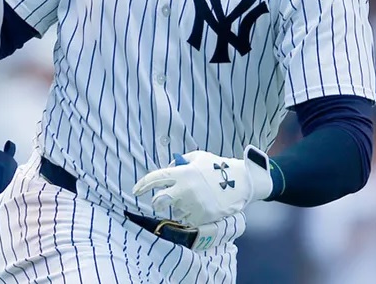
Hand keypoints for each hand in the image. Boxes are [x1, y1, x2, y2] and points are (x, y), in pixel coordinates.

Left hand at [133, 146, 272, 226]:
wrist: (240, 182)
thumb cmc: (217, 167)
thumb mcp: (198, 157)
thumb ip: (180, 162)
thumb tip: (167, 170)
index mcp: (182, 173)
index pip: (156, 178)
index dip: (143, 184)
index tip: (135, 190)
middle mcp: (185, 190)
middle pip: (159, 201)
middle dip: (157, 202)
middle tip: (160, 201)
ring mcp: (193, 205)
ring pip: (175, 211)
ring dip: (180, 206)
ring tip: (195, 197)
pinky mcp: (201, 218)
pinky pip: (187, 218)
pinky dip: (191, 213)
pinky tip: (201, 205)